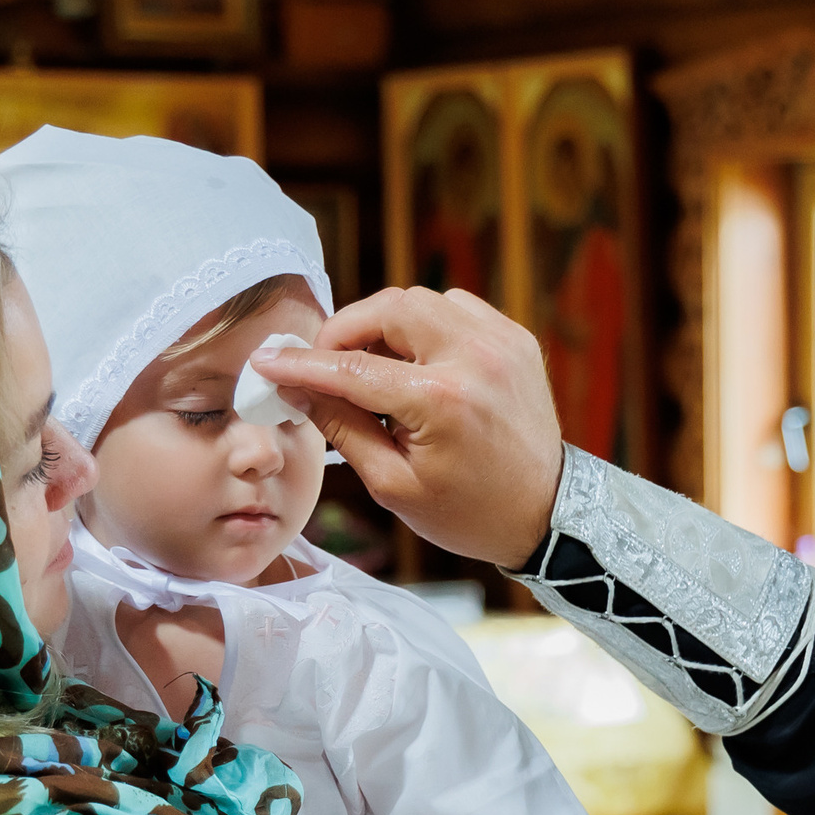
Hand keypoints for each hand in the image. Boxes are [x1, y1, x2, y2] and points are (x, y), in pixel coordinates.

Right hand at [251, 286, 564, 568]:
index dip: (302, 364)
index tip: (269, 362)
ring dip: (386, 327)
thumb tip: (298, 387)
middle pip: (388, 308)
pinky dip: (426, 326)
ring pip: (421, 301)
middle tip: (326, 366)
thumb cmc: (470, 512)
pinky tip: (417, 364)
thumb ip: (342, 427)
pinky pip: (455, 308)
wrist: (546, 514)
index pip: (352, 368)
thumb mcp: (393, 484)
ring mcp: (501, 342)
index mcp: (442, 401)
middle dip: (347, 332)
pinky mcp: (515, 339)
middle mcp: (475, 358)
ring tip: (374, 371)